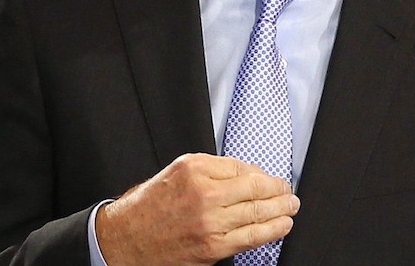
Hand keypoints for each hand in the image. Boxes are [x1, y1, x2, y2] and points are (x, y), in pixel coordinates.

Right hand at [94, 153, 298, 265]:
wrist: (124, 240)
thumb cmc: (150, 206)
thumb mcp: (178, 173)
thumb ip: (214, 170)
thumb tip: (251, 176)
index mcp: (195, 170)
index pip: (242, 168)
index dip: (262, 174)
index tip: (271, 179)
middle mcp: (204, 194)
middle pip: (255, 189)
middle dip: (279, 191)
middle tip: (288, 192)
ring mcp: (210, 222)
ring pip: (257, 213)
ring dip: (281, 210)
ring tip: (291, 207)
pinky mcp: (212, 247)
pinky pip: (250, 237)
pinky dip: (272, 231)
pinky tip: (282, 226)